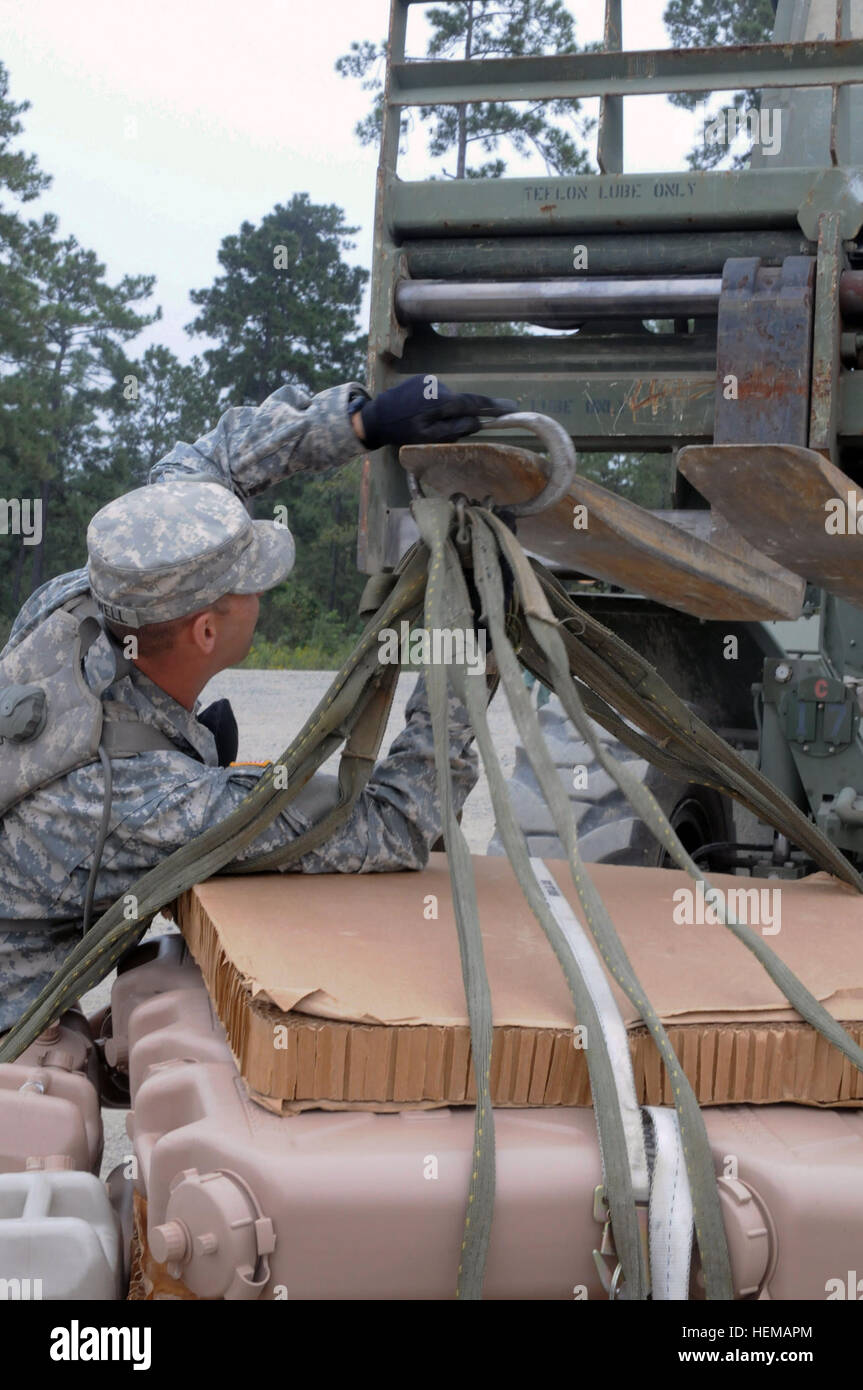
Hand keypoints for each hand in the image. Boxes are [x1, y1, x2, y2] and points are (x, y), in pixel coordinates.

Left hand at [357, 375, 517, 450]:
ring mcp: (430, 381)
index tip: (511, 407)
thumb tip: (477, 422)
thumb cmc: (402, 431)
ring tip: (426, 423)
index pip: (474, 403)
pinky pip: (438, 395)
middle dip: (462, 415)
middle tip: (450, 427)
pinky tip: (421, 414)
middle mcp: (438, 387)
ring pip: (449, 399)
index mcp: (441, 402)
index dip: (493, 406)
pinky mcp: (422, 380)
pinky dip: (437, 405)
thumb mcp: (430, 438)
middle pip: (461, 402)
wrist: (376, 417)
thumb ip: (455, 429)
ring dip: (446, 411)